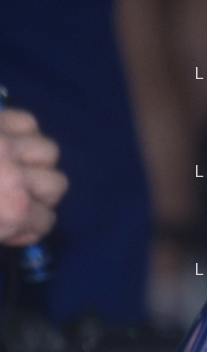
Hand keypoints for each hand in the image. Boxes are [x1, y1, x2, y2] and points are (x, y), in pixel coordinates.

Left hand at [0, 109, 67, 245]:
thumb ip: (5, 229)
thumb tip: (20, 227)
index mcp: (12, 211)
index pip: (45, 222)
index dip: (26, 228)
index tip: (9, 229)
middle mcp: (15, 177)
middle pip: (56, 185)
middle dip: (37, 193)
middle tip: (9, 197)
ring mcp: (5, 144)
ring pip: (48, 151)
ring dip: (33, 160)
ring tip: (10, 165)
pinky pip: (27, 121)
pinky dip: (20, 131)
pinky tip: (6, 140)